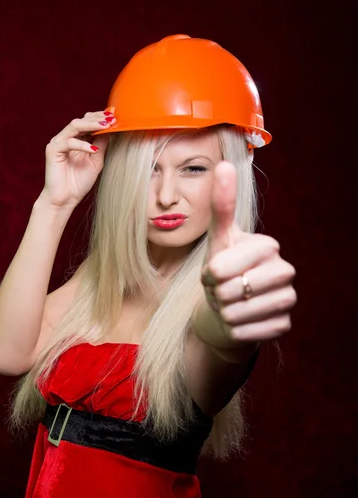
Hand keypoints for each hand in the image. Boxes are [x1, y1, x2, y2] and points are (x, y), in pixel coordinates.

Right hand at [41, 111, 115, 209]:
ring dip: (91, 125)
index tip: (114, 117)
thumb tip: (111, 129)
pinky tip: (93, 149)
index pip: (87, 122)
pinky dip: (82, 145)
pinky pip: (68, 142)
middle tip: (111, 118)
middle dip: (97, 119)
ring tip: (105, 126)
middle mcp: (66, 138)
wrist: (65, 199)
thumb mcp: (96, 160)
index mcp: (75, 140)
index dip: (100, 118)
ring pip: (74, 126)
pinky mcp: (52, 150)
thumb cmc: (79, 182)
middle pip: (81, 121)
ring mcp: (58, 143)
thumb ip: (101, 144)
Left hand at [201, 161, 296, 344]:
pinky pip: (248, 333)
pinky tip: (238, 323)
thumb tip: (225, 164)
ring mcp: (288, 299)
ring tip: (228, 306)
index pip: (223, 268)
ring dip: (224, 314)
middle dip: (216, 295)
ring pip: (239, 314)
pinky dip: (235, 331)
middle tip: (221, 291)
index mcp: (268, 246)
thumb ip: (221, 205)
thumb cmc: (222, 271)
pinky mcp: (284, 325)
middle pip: (231, 291)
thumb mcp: (218, 240)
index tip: (213, 273)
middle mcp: (284, 270)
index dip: (209, 275)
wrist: (228, 308)